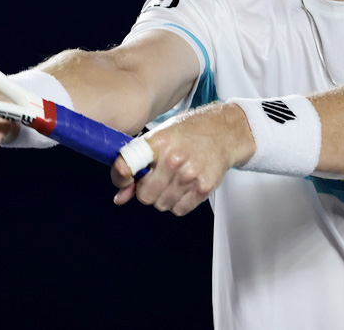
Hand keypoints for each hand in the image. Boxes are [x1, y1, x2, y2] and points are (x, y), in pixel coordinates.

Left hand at [110, 103, 253, 215]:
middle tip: (156, 179)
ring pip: (162, 205)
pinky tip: (183, 187)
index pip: (127, 166)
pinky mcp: (204, 187)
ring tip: (172, 181)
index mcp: (159, 142)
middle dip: (147, 190)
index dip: (122, 177)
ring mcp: (190, 174)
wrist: (222, 133)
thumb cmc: (188, 134)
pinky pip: (179, 210)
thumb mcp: (158, 139)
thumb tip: (120, 197)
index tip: (126, 180)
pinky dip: (178, 203)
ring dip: (163, 197)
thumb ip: (136, 165)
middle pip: (145, 195)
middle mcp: (174, 159)